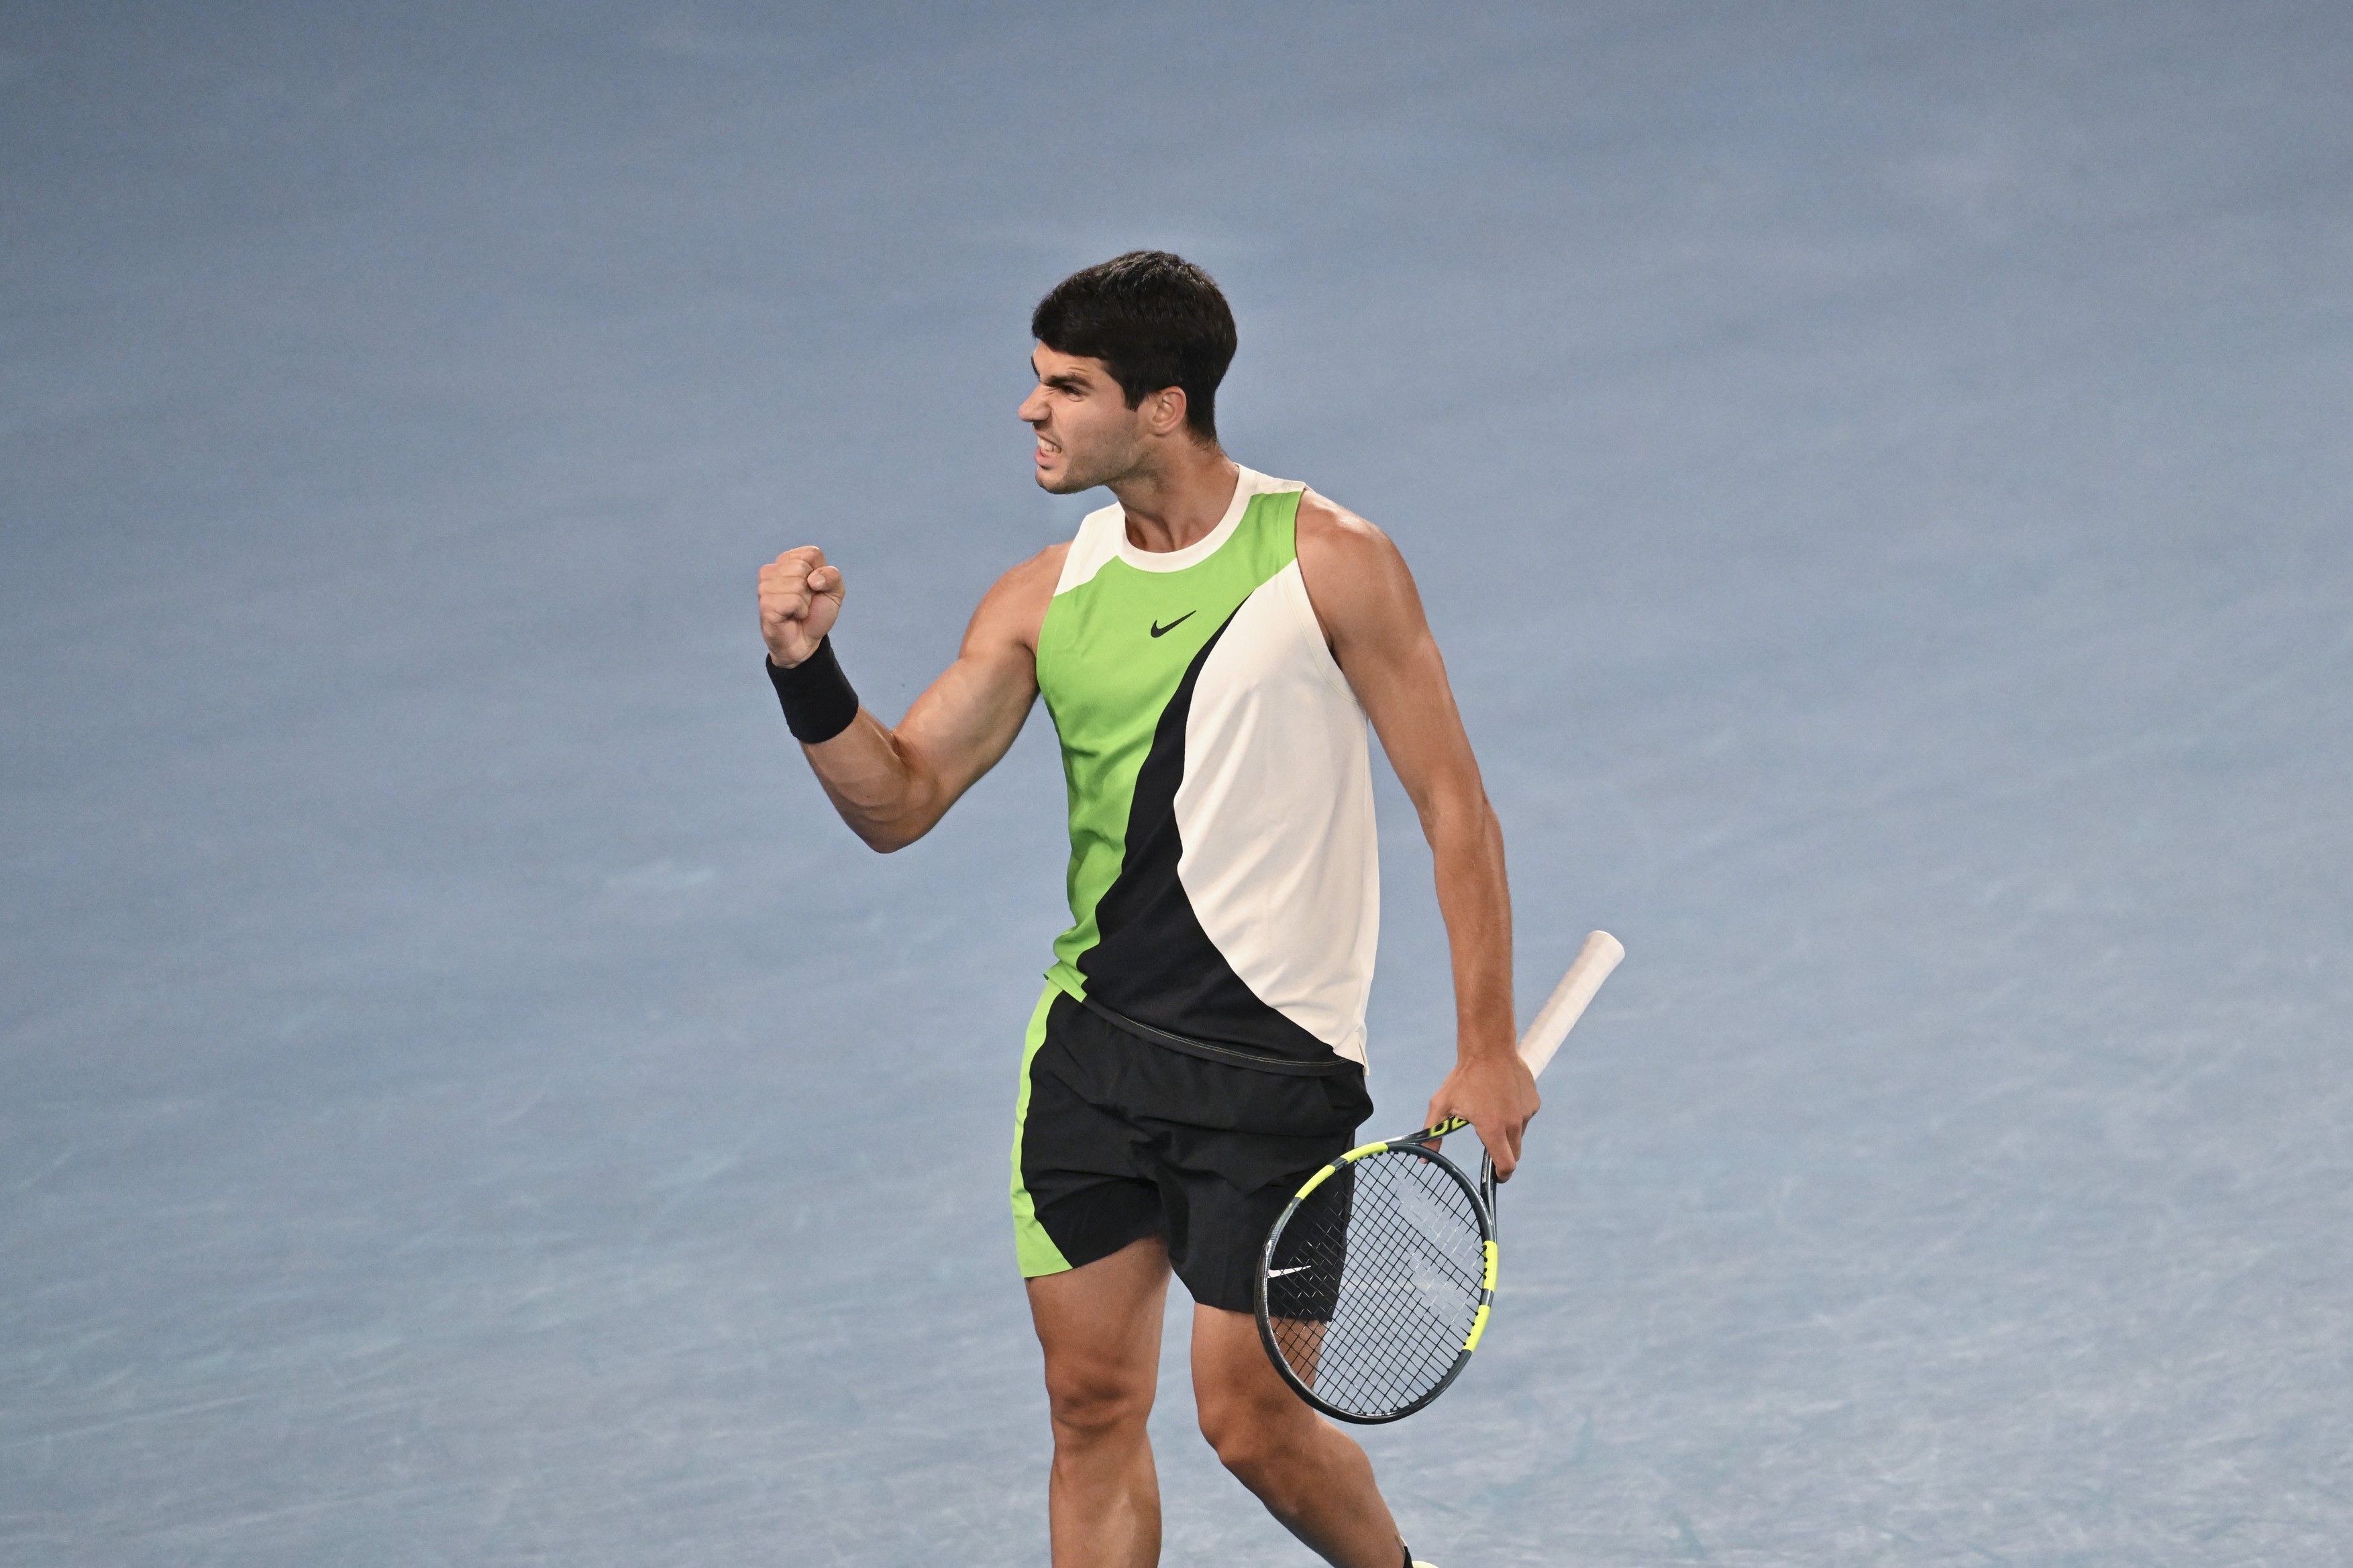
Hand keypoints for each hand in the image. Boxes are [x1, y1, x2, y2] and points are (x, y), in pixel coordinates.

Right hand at [759, 546, 844, 667]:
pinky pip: (792, 601)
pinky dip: (799, 611)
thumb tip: (813, 579)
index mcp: (788, 561)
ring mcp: (765, 587)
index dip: (821, 573)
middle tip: (805, 601)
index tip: (814, 588)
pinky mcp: (765, 604)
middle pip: (802, 567)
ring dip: (805, 602)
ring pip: (796, 584)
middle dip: (811, 589)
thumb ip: (832, 576)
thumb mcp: (834, 591)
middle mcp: (773, 570)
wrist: (806, 641)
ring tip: (797, 610)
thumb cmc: (816, 613)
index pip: (811, 553)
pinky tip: (792, 616)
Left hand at [1423, 1050, 1539, 1180]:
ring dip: (1508, 1131)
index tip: (1496, 1177)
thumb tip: (1423, 1159)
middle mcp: (1513, 1124)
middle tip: (1491, 1146)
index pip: (1506, 1165)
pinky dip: (1515, 1114)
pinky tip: (1502, 1098)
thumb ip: (1432, 1133)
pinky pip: (1525, 1116)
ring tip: (1492, 1111)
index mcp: (1493, 1129)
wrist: (1489, 1048)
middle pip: (1514, 1154)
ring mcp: (1526, 1113)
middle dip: (1504, 1156)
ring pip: (1519, 1134)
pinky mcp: (1533, 1102)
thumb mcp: (1441, 1105)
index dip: (1501, 1176)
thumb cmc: (1464, 1077)